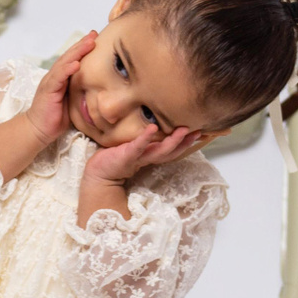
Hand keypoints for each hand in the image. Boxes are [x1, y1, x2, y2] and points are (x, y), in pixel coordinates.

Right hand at [22, 31, 97, 144]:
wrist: (39, 129)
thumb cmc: (56, 117)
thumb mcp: (72, 100)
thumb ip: (81, 90)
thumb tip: (100, 87)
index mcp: (61, 77)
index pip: (73, 59)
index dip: (84, 48)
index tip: (97, 37)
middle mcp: (55, 76)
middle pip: (69, 56)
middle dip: (82, 44)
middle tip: (95, 33)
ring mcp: (50, 81)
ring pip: (65, 62)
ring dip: (77, 52)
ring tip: (89, 43)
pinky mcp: (48, 90)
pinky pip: (58, 77)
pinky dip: (67, 69)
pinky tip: (76, 63)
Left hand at [84, 124, 199, 187]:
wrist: (97, 173)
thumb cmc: (114, 159)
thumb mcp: (132, 148)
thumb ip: (143, 141)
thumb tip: (153, 125)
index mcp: (150, 156)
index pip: (171, 150)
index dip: (185, 143)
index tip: (199, 133)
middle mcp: (147, 158)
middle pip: (170, 152)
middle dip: (185, 142)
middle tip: (199, 132)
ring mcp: (138, 157)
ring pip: (159, 151)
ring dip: (172, 141)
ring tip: (183, 130)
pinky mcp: (126, 154)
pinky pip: (138, 146)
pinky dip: (145, 138)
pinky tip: (153, 128)